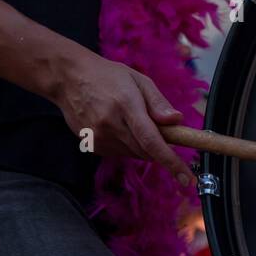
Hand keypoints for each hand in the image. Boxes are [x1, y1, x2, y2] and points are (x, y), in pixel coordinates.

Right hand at [51, 49, 190, 184]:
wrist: (69, 79)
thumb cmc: (108, 76)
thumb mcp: (139, 80)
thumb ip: (159, 103)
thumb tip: (177, 121)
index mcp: (126, 106)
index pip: (152, 141)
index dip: (171, 162)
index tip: (187, 178)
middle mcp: (111, 125)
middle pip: (146, 151)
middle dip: (161, 148)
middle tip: (161, 129)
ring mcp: (98, 138)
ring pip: (134, 154)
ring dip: (144, 145)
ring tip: (134, 120)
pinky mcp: (91, 145)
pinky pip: (120, 153)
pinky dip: (128, 145)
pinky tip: (120, 126)